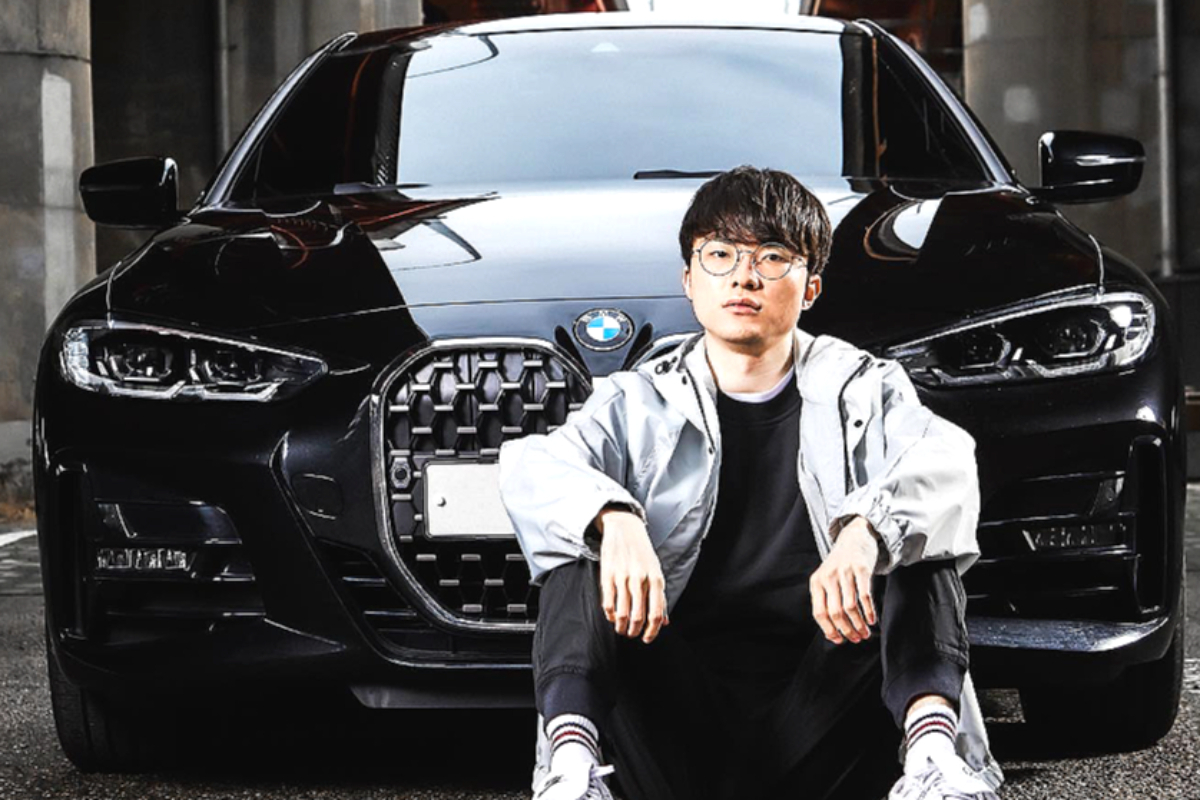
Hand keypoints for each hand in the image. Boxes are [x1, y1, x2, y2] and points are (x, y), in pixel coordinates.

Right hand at [597, 508, 667, 643]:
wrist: (624, 528)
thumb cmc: (642, 553)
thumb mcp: (656, 572)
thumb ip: (660, 598)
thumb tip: (664, 622)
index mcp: (656, 579)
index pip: (656, 613)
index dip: (652, 632)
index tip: (647, 639)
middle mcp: (640, 579)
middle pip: (638, 617)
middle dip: (634, 632)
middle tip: (632, 634)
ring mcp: (622, 577)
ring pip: (622, 613)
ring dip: (621, 627)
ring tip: (621, 630)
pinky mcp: (607, 575)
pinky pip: (608, 603)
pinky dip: (610, 615)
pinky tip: (612, 617)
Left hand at [810, 516, 878, 644]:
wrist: (854, 538)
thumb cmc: (840, 565)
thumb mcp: (826, 579)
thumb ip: (826, 601)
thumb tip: (833, 634)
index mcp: (816, 582)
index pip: (819, 613)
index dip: (829, 630)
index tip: (839, 640)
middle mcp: (828, 577)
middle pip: (835, 613)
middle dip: (846, 630)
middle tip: (856, 639)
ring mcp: (844, 572)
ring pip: (850, 607)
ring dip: (859, 625)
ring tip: (865, 633)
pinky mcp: (861, 569)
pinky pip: (864, 595)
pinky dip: (868, 611)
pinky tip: (872, 620)